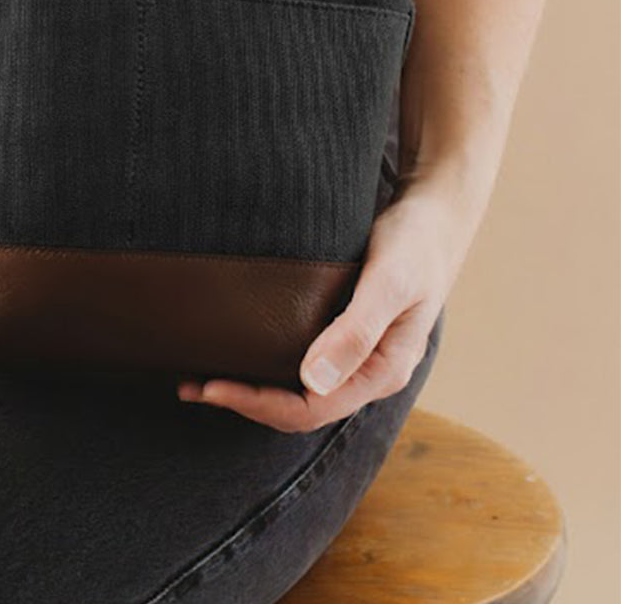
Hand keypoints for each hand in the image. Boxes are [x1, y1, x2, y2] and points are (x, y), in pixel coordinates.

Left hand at [177, 174, 476, 430]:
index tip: (212, 385)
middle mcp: (367, 372)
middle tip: (190, 385)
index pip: (310, 408)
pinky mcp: (342, 333)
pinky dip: (264, 362)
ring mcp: (355, 355)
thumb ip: (355, 330)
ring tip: (200, 374)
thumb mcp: (388, 282)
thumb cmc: (415, 245)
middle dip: (245, 400)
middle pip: (299, 406)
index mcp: (382, 371)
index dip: (257, 402)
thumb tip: (311, 380)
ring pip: (297, 388)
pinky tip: (236, 347)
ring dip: (251, 386)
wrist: (434, 216)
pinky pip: (299, 361)